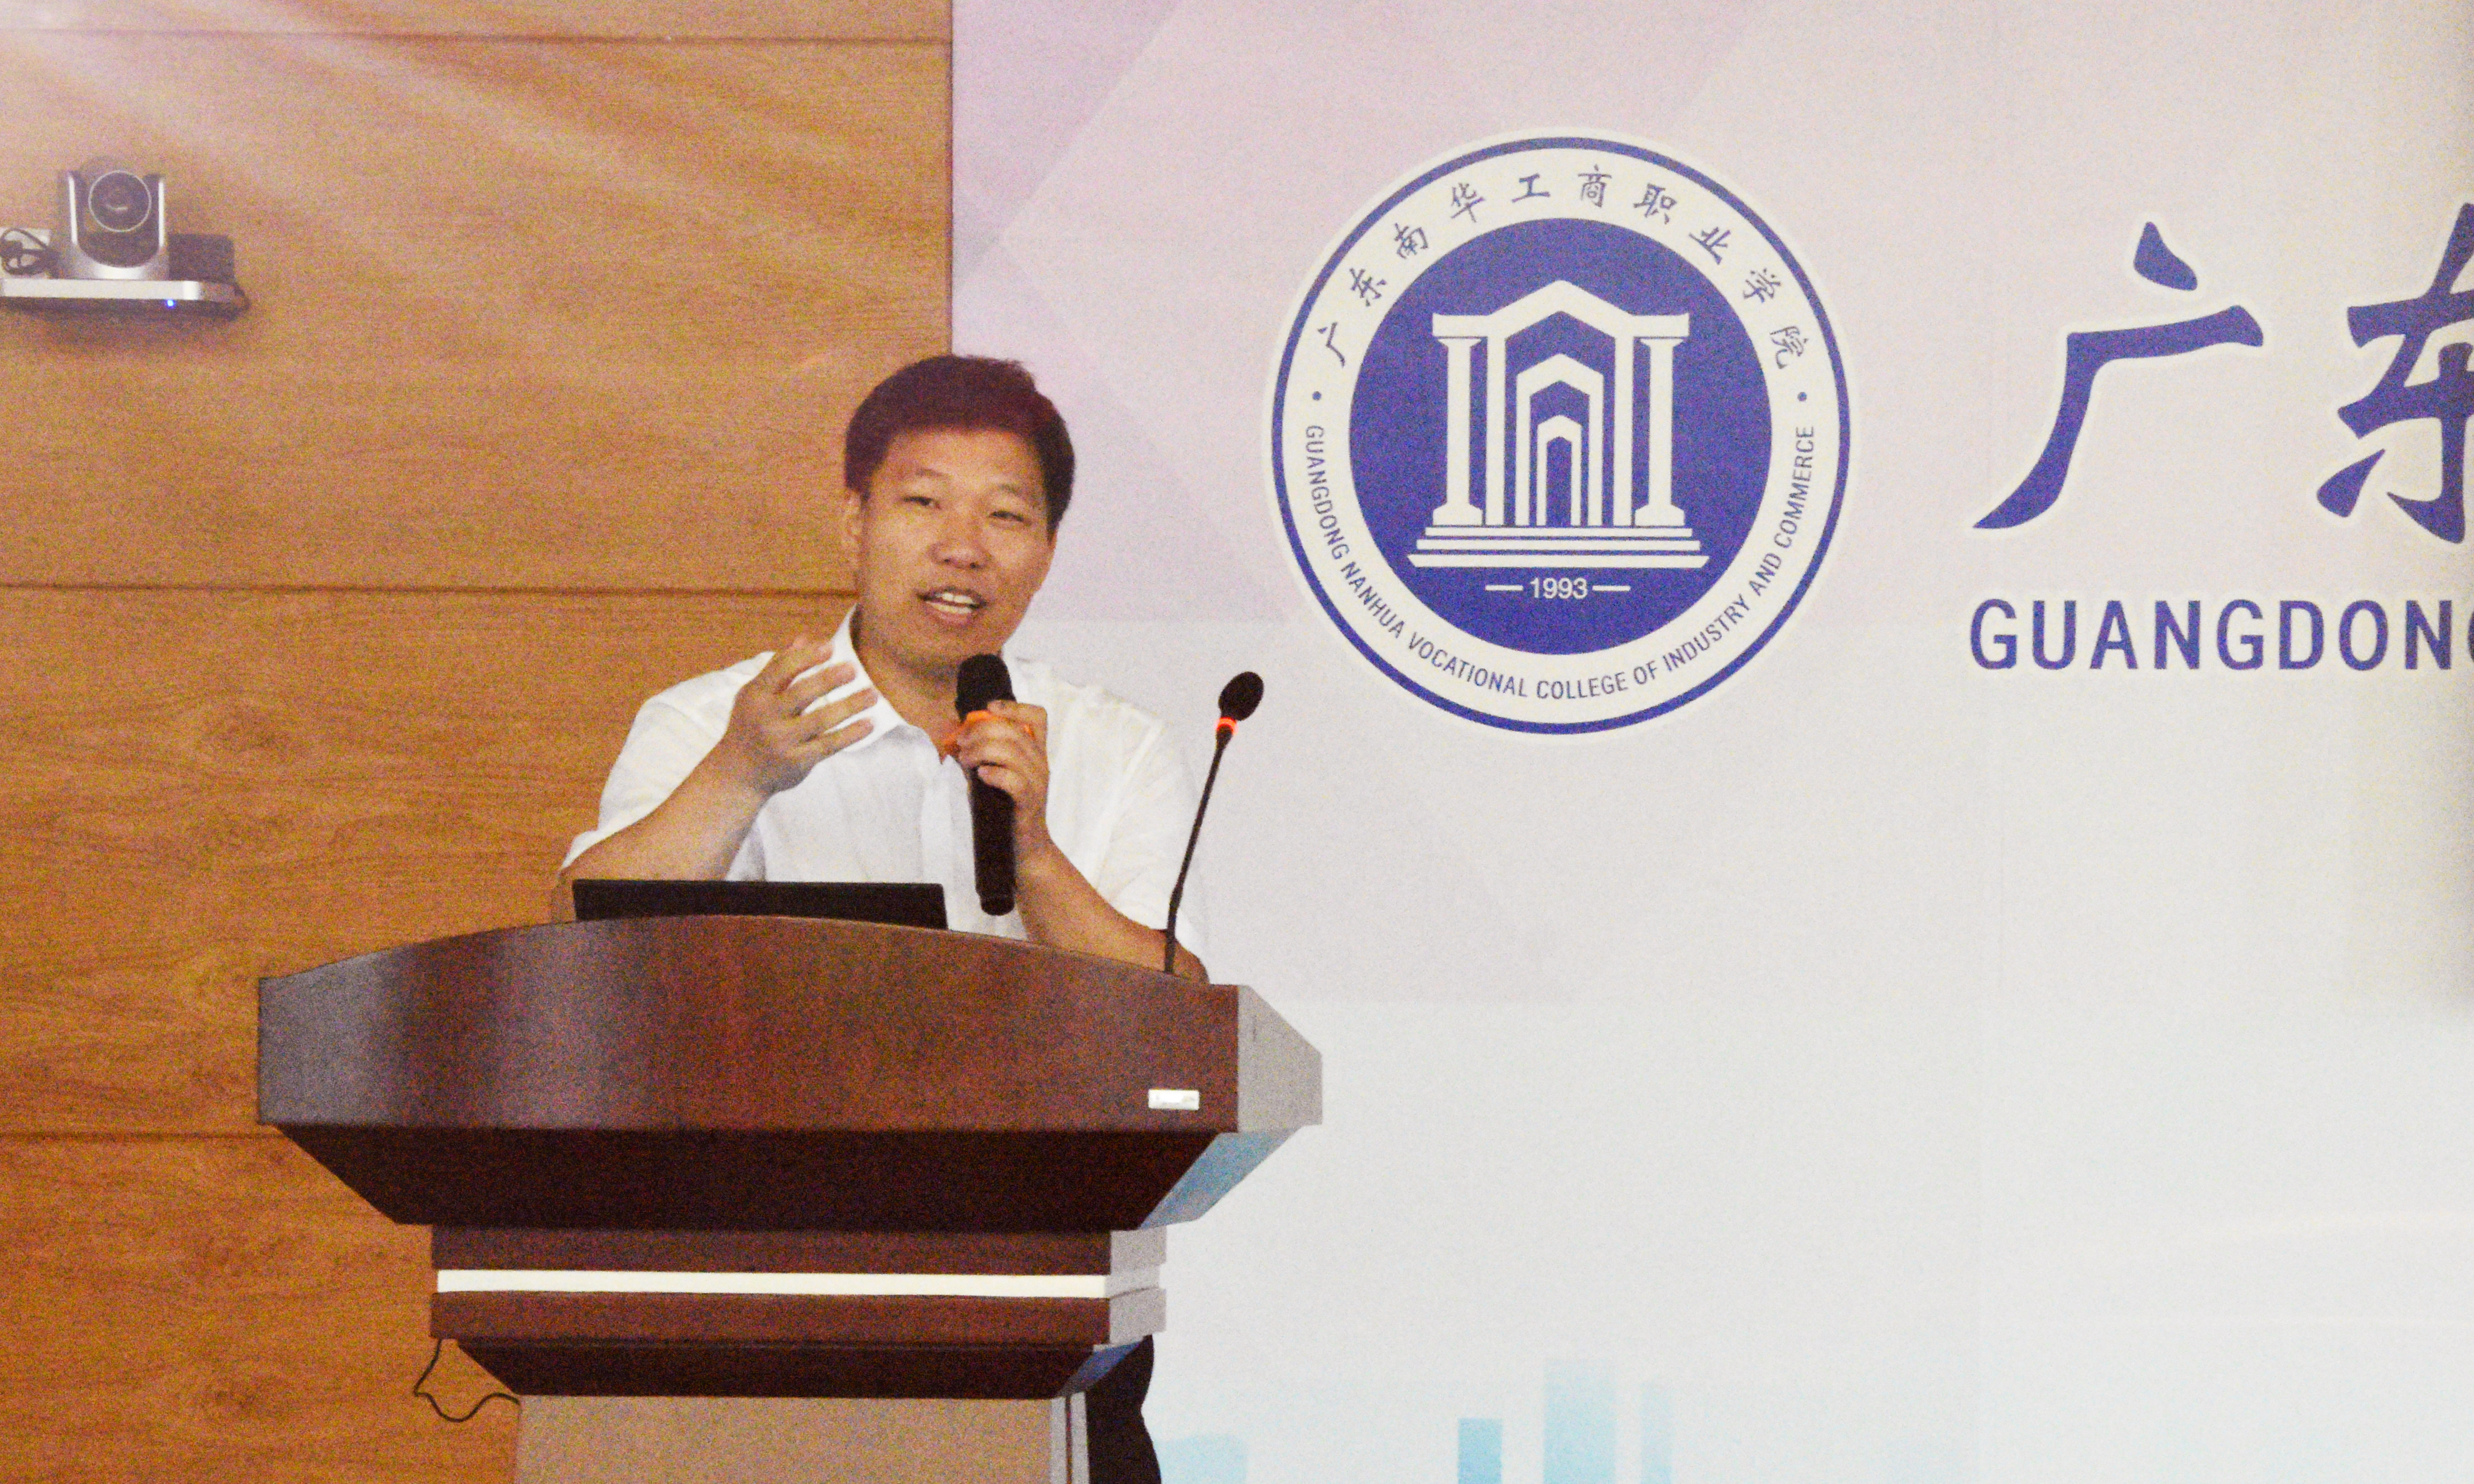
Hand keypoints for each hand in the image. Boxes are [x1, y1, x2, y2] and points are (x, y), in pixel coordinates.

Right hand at [707, 636, 876, 799]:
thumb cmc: (751, 725)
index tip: (830, 646)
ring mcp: (782, 742)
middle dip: (828, 680)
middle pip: (801, 694)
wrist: (738, 774)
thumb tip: (805, 639)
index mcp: (755, 695)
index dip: (806, 657)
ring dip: (849, 706)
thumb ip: (779, 667)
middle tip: (853, 669)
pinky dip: (850, 734)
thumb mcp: (755, 695)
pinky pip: (828, 745)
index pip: (781, 670)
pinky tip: (868, 724)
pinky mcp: (797, 762)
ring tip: (873, 694)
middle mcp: (766, 717)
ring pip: (820, 720)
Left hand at [951, 699, 1054, 865]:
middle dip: (982, 730)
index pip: (1038, 717)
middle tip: (961, 742)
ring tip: (966, 761)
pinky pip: (1013, 779)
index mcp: (1035, 753)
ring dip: (981, 750)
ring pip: (1012, 751)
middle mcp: (1040, 763)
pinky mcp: (1029, 801)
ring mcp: (1037, 782)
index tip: (989, 708)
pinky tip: (981, 776)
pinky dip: (993, 773)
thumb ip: (978, 756)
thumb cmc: (1005, 811)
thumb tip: (952, 738)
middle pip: (1015, 730)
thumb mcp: (991, 777)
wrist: (1025, 849)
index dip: (1014, 706)